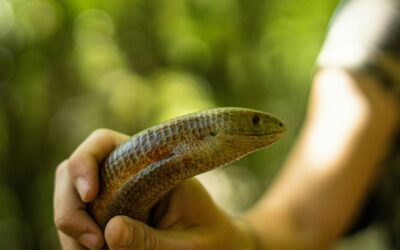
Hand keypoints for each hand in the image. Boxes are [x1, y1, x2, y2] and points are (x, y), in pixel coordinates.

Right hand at [54, 129, 255, 249]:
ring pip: (71, 201)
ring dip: (71, 230)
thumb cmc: (211, 236)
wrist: (218, 244)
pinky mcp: (107, 215)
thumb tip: (110, 231)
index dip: (84, 162)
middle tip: (93, 245)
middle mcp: (124, 173)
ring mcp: (113, 194)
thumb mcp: (189, 243)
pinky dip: (76, 240)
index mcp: (149, 161)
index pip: (103, 142)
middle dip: (70, 208)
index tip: (90, 194)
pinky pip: (79, 223)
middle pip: (72, 174)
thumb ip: (152, 240)